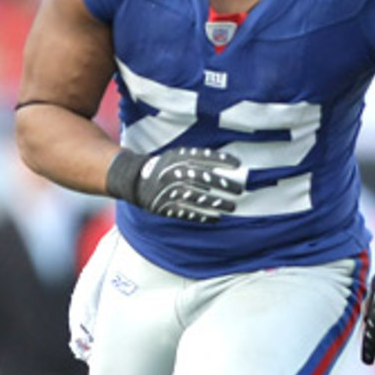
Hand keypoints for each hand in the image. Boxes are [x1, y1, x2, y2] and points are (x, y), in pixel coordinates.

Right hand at [106, 146, 245, 222]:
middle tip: (239, 190)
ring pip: (199, 198)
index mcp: (177, 158)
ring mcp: (171, 191)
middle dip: (224, 185)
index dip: (221, 159)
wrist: (135, 180)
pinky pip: (189, 212)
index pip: (204, 157)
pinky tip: (216, 218)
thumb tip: (224, 163)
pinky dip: (204, 216)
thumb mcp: (177, 156)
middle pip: (205, 179)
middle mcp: (175, 173)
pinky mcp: (167, 206)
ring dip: (218, 204)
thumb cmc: (163, 167)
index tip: (238, 164)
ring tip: (232, 207)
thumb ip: (196, 159)